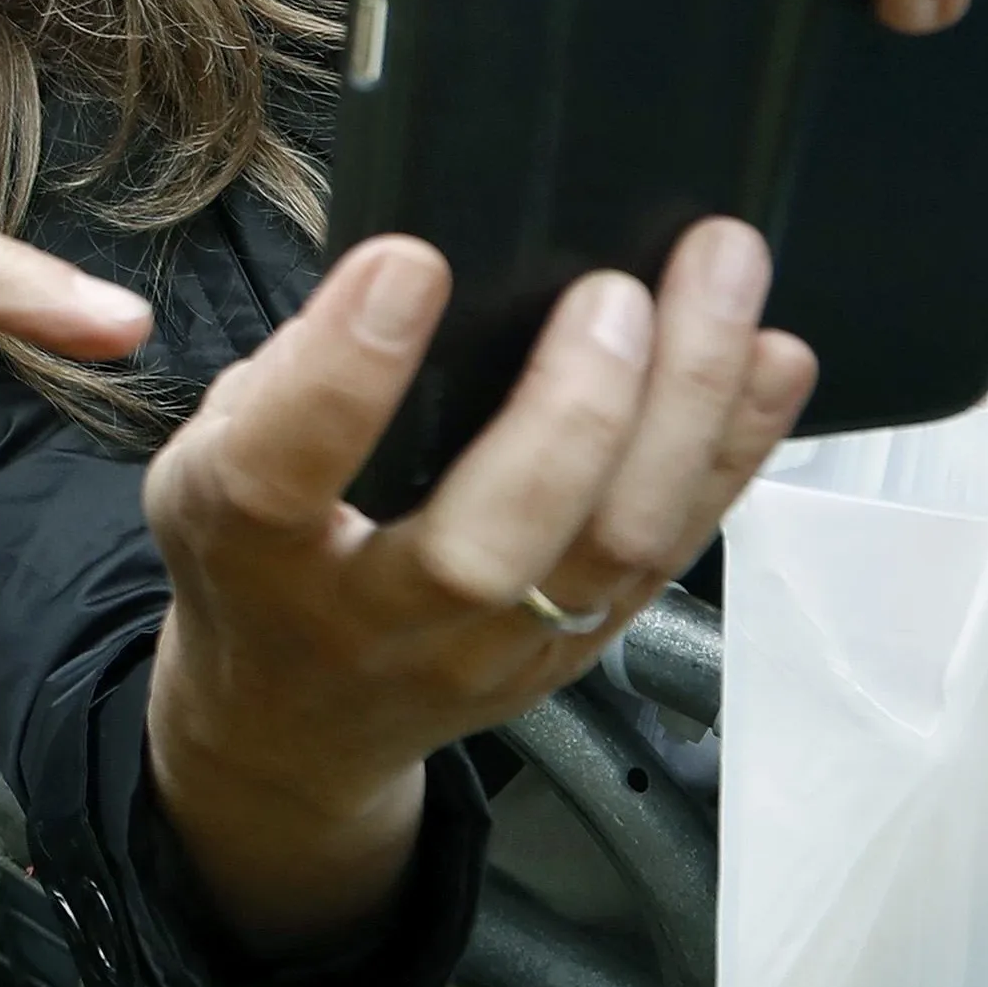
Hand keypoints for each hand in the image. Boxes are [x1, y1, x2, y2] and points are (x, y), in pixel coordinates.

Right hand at [143, 224, 809, 951]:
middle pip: (481, 550)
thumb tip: (414, 269)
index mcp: (252, 550)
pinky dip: (731, 453)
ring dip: (684, 412)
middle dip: (568, 413)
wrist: (294, 723)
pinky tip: (772, 362)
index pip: (283, 472)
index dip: (346, 372)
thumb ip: (289, 379)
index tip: (411, 263)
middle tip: (614, 293)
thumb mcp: (215, 458)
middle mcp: (370, 622)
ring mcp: (486, 654)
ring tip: (721, 281)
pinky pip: (671, 554)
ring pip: (609, 552)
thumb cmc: (263, 555)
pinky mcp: (576, 652)